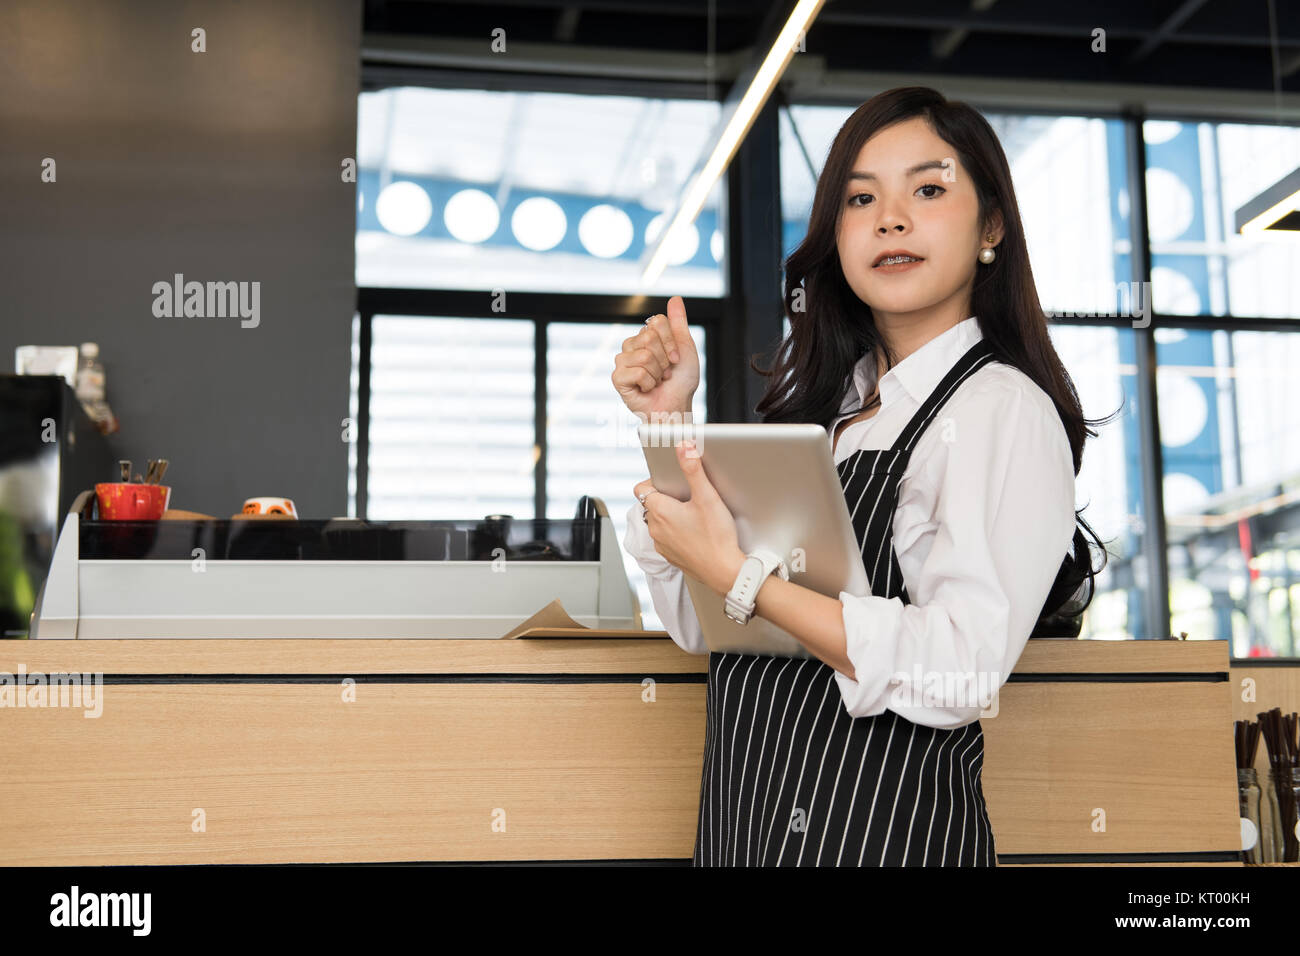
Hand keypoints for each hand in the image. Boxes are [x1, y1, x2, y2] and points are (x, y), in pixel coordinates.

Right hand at [611, 295, 699, 420]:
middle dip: (664, 359)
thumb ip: (678, 322)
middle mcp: (631, 345)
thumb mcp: (685, 348)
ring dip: (657, 372)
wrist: (677, 405)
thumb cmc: (681, 381)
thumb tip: (675, 298)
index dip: (671, 342)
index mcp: (646, 336)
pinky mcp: (617, 377)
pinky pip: (636, 371)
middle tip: (665, 372)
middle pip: (649, 337)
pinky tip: (646, 388)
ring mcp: (622, 361)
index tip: (675, 358)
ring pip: (644, 355)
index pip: (656, 321)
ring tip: (656, 381)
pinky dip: (648, 383)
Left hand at [633, 439, 744, 595]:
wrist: (725, 571)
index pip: (641, 488)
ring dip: (670, 515)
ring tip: (693, 514)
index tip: (671, 480)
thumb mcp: (707, 497)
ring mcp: (661, 544)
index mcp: (659, 511)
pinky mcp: (670, 556)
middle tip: (688, 496)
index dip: (654, 481)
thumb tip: (683, 448)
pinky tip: (695, 531)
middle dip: (666, 497)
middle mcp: (655, 529)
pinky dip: (676, 532)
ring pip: (658, 522)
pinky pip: (666, 538)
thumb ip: (693, 470)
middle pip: (651, 504)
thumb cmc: (716, 537)